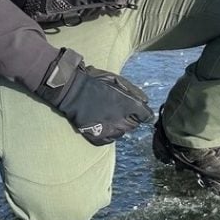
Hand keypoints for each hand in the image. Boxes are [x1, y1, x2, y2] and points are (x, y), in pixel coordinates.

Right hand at [36, 49, 152, 144]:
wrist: (72, 92)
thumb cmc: (94, 82)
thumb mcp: (117, 80)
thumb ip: (134, 92)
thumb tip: (146, 101)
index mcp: (130, 105)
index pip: (146, 116)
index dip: (143, 113)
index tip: (139, 111)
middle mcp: (123, 120)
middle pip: (134, 125)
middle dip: (130, 118)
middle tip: (118, 109)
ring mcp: (110, 130)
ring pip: (122, 133)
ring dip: (119, 126)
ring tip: (108, 116)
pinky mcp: (98, 137)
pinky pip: (110, 140)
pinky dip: (108, 133)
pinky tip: (102, 124)